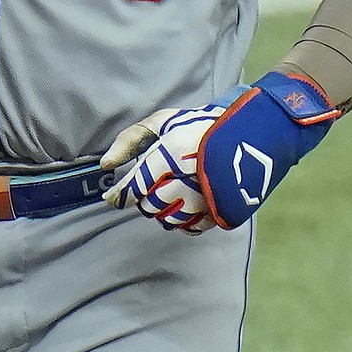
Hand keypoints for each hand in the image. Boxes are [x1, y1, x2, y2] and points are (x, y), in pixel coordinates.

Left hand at [101, 103, 231, 232]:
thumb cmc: (197, 127)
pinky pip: (188, 229)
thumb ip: (131, 140)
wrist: (246, 136)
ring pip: (167, 220)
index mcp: (173, 154)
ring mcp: (205, 199)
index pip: (136, 186)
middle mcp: (188, 179)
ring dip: (160, 209)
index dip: (120, 194)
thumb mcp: (163, 122)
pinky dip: (181, 220)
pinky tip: (183, 202)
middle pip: (149, 206)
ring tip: (168, 191)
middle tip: (151, 184)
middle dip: (143, 198)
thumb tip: (105, 164)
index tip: (112, 196)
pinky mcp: (218, 213)